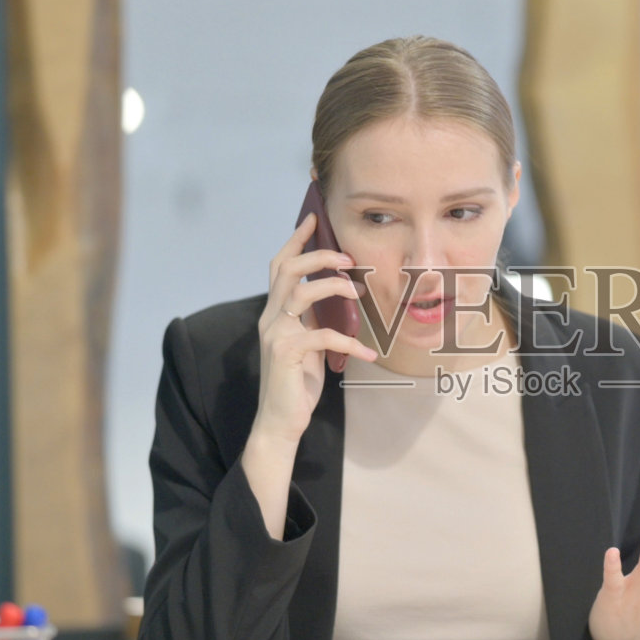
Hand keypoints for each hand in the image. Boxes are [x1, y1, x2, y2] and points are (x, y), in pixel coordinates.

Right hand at [252, 213, 376, 442]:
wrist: (280, 421)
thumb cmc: (297, 382)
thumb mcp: (307, 343)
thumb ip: (313, 319)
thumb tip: (338, 295)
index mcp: (274, 312)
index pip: (279, 266)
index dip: (296, 240)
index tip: (314, 218)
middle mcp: (270, 318)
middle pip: (288, 269)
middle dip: (319, 255)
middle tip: (348, 258)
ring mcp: (276, 334)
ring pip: (301, 292)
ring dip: (334, 286)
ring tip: (359, 291)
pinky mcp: (288, 354)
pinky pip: (323, 336)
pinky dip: (350, 342)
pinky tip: (369, 352)